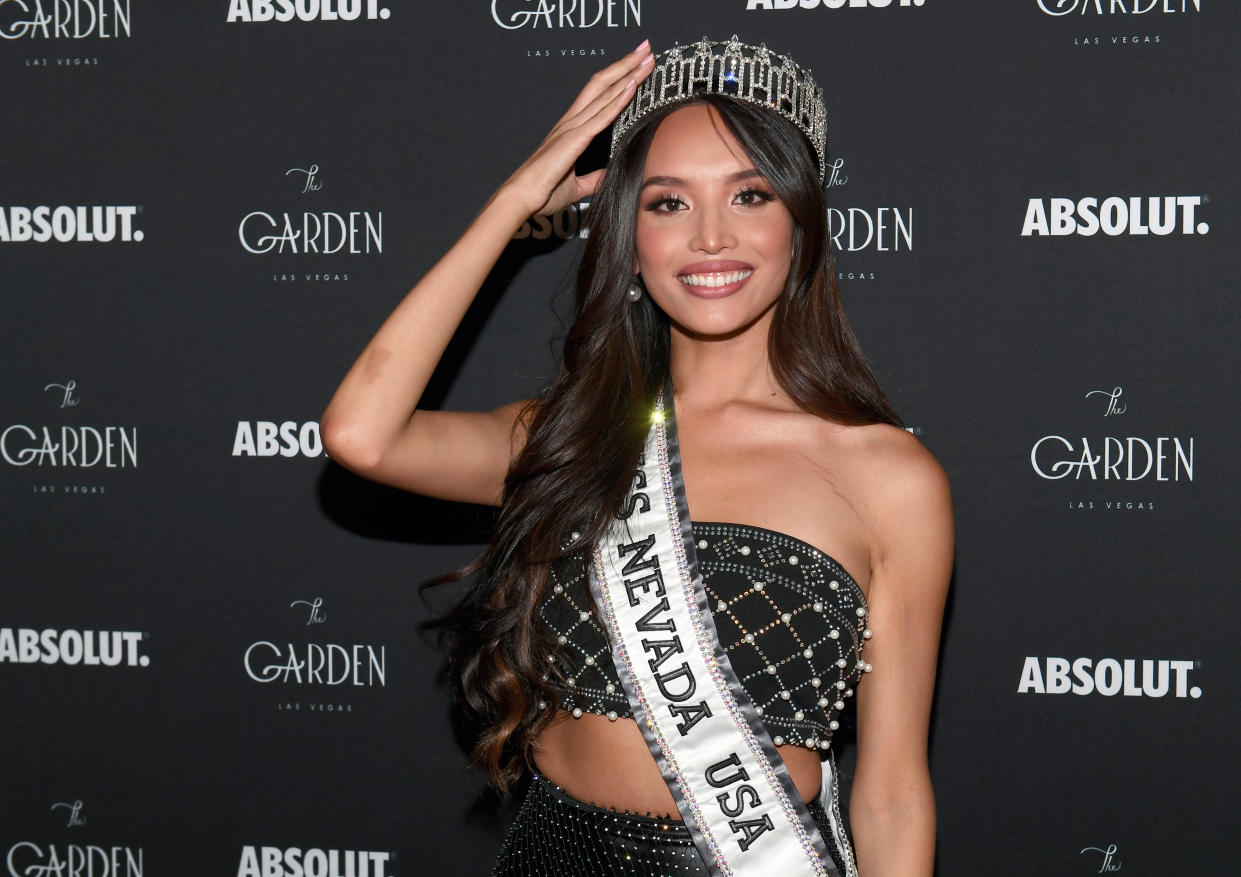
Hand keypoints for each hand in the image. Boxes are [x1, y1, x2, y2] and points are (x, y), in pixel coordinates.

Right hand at [503, 40, 655, 216]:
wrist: (522, 198)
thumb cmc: (543, 191)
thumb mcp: (577, 185)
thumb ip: (593, 178)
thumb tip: (608, 176)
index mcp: (572, 129)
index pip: (600, 95)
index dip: (619, 77)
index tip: (638, 66)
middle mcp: (572, 122)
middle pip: (602, 84)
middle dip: (626, 64)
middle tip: (647, 49)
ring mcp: (572, 128)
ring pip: (604, 94)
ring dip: (627, 75)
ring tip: (646, 59)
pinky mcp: (573, 140)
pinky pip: (600, 117)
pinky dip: (617, 100)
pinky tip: (631, 87)